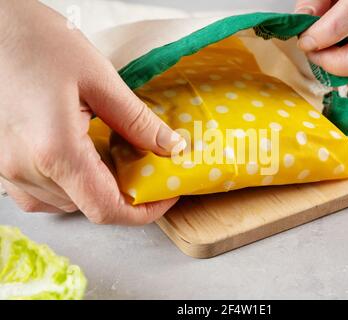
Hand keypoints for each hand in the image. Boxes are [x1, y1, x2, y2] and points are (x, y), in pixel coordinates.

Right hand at [0, 0, 184, 224]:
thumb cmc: (38, 42)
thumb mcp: (99, 79)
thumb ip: (137, 121)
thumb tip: (169, 147)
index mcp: (55, 151)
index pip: (106, 209)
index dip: (142, 212)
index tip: (164, 196)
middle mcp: (25, 169)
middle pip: (88, 206)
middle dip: (124, 195)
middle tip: (145, 168)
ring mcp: (7, 169)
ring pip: (65, 202)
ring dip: (96, 189)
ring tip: (115, 160)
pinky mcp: (0, 162)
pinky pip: (40, 193)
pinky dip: (69, 185)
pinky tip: (81, 160)